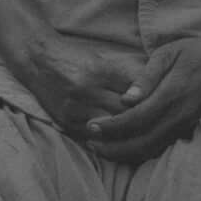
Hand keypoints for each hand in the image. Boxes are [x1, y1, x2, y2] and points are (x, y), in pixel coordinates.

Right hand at [20, 32, 147, 138]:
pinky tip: (120, 143)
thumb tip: (154, 90)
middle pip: (124, 115)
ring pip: (110, 130)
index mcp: (101, 71)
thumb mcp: (102, 60)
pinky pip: (92, 137)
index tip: (162, 110)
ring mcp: (75, 108)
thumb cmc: (75, 57)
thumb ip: (127, 76)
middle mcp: (88, 90)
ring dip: (126, 135)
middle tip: (158, 128)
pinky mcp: (66, 121)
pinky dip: (107, 141)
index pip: (134, 95)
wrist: (38, 59)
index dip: (151, 104)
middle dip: (142, 122)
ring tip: (143, 139)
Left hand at [79, 29, 200, 162]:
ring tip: (103, 149)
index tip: (91, 126)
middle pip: (142, 142)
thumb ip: (146, 77)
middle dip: (114, 148)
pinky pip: (163, 147)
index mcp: (172, 94)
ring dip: (126, 154)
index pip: (136, 119)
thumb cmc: (197, 52)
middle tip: (91, 144)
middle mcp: (181, 115)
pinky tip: (125, 147)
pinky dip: (141, 152)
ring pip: (153, 149)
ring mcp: (187, 124)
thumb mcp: (168, 53)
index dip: (112, 127)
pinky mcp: (190, 129)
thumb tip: (125, 99)